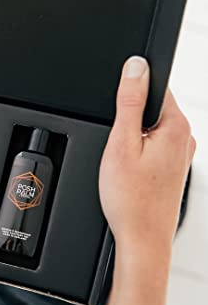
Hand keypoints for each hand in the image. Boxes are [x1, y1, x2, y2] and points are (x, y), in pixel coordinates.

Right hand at [99, 56, 195, 253]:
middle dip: (129, 121)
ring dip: (132, 140)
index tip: (118, 113)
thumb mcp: (122, 144)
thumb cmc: (131, 199)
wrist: (142, 237)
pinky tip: (130, 174)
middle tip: (117, 148)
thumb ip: (130, 102)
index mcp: (177, 127)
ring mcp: (181, 156)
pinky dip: (138, 155)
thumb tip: (136, 67)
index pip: (157, 87)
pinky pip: (153, 148)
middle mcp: (185, 139)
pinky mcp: (173, 169)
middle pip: (152, 110)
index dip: (131, 94)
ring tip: (123, 165)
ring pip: (150, 131)